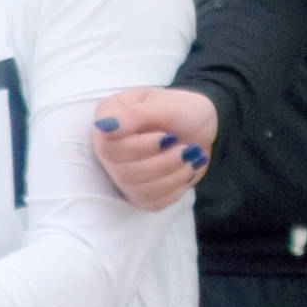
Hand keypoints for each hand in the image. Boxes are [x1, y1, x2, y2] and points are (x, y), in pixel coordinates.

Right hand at [92, 87, 218, 209]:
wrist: (202, 127)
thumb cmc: (182, 109)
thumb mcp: (163, 105)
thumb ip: (134, 114)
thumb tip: (104, 125)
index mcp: (109, 117)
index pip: (108, 143)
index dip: (139, 147)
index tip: (167, 136)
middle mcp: (108, 146)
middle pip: (123, 171)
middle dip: (162, 162)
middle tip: (186, 149)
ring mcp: (120, 171)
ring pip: (137, 189)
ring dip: (170, 176)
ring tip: (190, 158)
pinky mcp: (137, 191)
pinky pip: (149, 202)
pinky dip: (173, 189)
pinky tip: (185, 171)